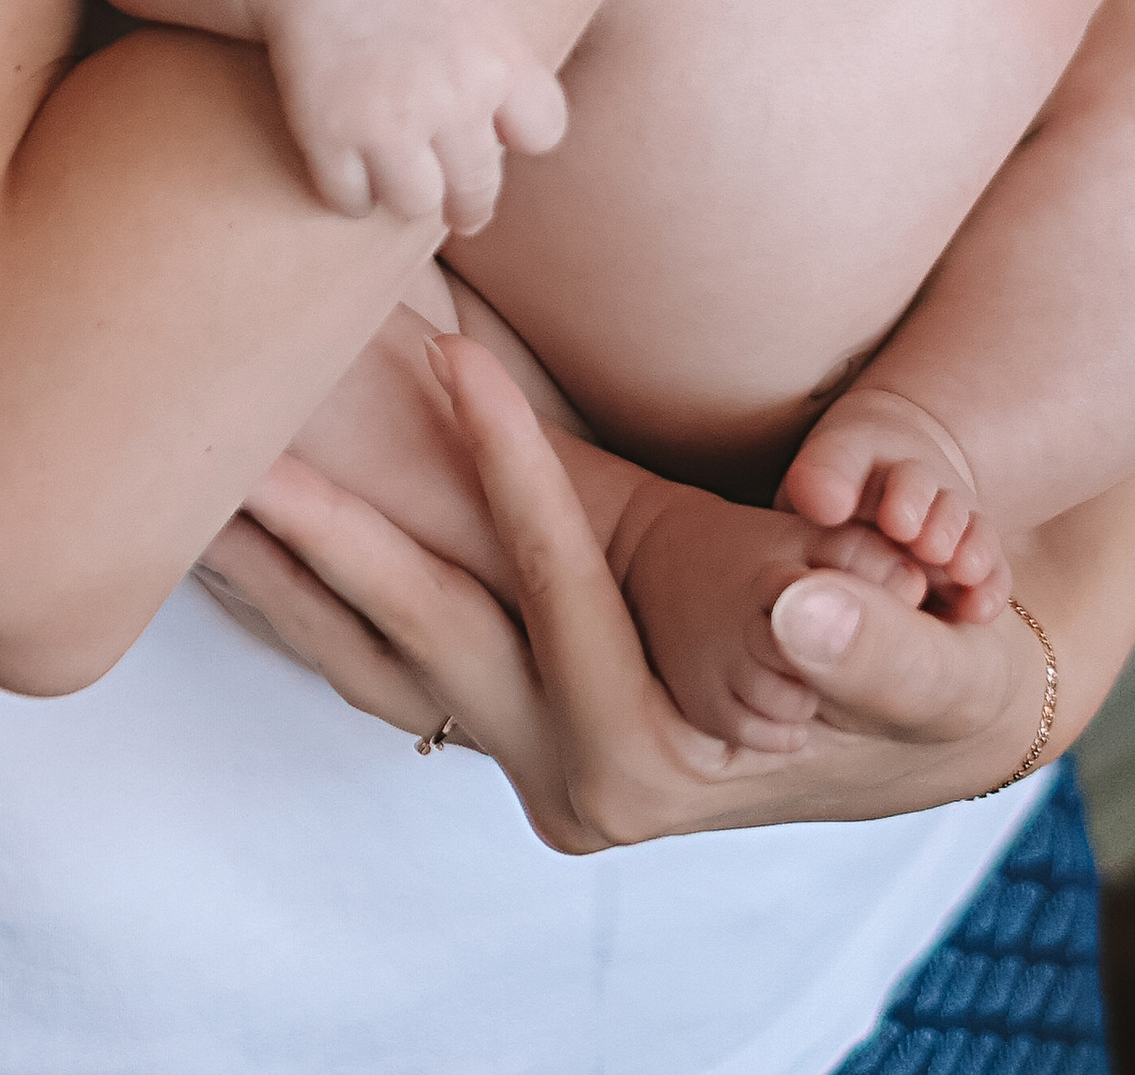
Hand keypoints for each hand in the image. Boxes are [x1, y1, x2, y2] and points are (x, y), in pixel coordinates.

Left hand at [198, 337, 1045, 849]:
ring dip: (289, 575)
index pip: (563, 599)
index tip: (455, 359)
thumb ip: (878, 645)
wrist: (916, 725)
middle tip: (246, 445)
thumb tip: (806, 610)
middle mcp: (572, 775)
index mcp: (659, 758)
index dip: (511, 476)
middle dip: (333, 539)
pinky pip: (383, 658)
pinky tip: (242, 528)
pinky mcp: (510, 718)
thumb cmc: (929, 678)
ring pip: (378, 661)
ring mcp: (529, 754)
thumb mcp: (936, 668)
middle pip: (429, 641)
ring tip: (197, 485)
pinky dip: (310, 592)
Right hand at [247, 0, 566, 230]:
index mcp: (499, 56)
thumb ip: (498, 52)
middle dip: (468, 200)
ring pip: (414, 204)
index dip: (519, 136)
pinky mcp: (328, 132)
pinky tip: (347, 167)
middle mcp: (454, 96)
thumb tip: (511, 120)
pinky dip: (349, 192)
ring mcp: (390, 119)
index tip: (499, 135)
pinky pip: (350, 200)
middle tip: (457, 205)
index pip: (542, 132)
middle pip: (477, 187)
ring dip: (405, 194)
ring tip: (395, 175)